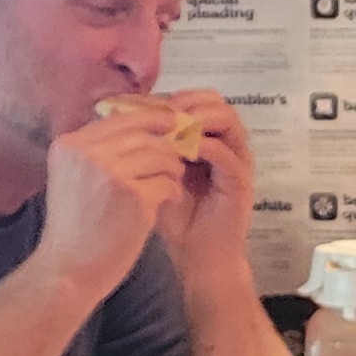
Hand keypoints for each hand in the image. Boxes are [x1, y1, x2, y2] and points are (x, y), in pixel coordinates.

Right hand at [28, 101, 194, 298]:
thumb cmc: (74, 227)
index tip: (170, 125)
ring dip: (172, 169)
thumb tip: (137, 124)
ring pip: (161, 155)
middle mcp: (88, 154)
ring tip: (170, 183)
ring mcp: (111, 174)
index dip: (149, 120)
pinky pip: (167, 182)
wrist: (68, 270)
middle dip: (166, 145)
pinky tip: (167, 201)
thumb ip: (96, 151)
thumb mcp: (71, 177)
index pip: (119, 118)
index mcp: (69, 145)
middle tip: (177, 158)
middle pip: (143, 133)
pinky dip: (172, 191)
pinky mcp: (134, 198)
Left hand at [157, 87, 255, 270]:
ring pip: (228, 121)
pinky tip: (180, 153)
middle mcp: (227, 145)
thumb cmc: (176, 217)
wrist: (198, 258)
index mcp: (208, 140)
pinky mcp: (240, 183)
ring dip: (198, 119)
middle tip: (162, 112)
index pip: (199, 100)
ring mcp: (237, 162)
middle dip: (188, 101)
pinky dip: (203, 148)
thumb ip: (145, 149)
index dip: (174, 97)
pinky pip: (227, 155)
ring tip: (172, 128)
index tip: (146, 104)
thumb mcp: (155, 175)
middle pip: (218, 102)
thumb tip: (115, 118)